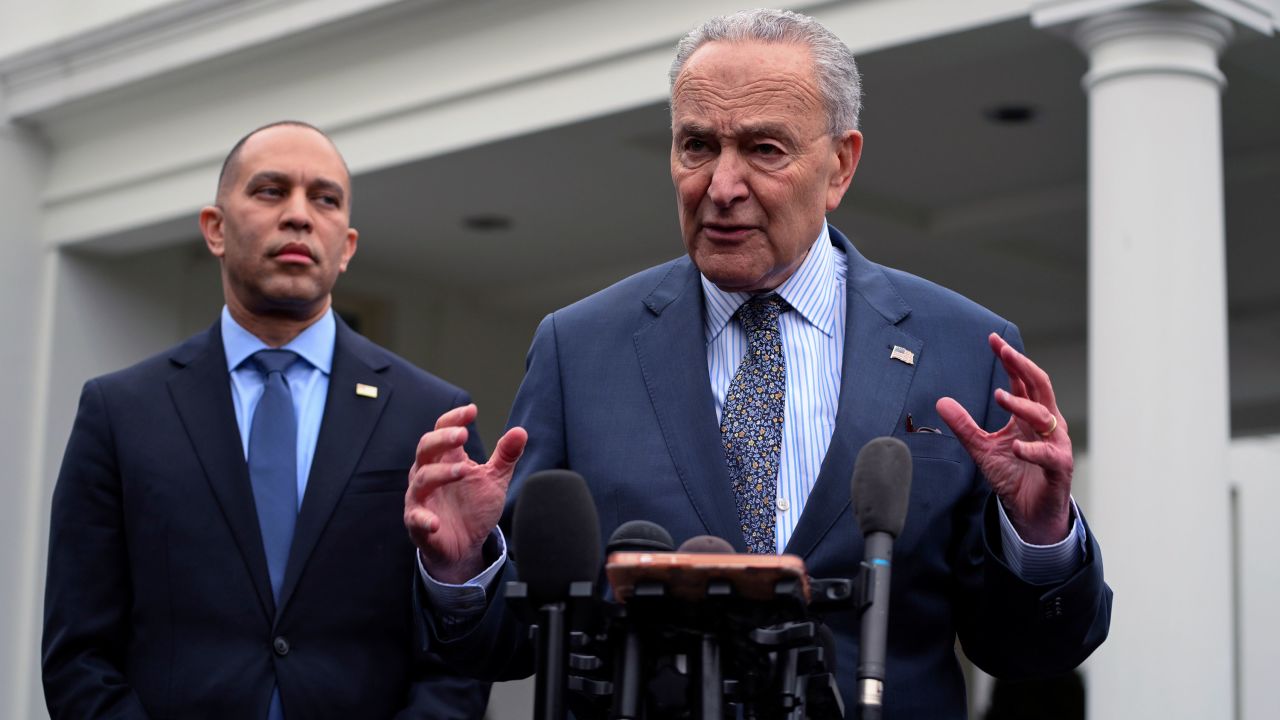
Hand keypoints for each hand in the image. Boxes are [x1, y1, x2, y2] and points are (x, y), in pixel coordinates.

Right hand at [405, 404, 526, 582]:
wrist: (465, 545)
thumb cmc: (474, 507)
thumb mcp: (494, 479)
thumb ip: (506, 456)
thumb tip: (521, 431)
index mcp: (446, 459)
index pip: (442, 430)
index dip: (453, 419)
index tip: (471, 410)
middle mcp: (428, 473)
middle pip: (425, 448)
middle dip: (442, 439)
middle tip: (462, 434)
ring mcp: (420, 498)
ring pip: (422, 479)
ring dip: (441, 473)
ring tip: (464, 471)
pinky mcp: (417, 523)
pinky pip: (415, 518)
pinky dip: (423, 519)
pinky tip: (435, 522)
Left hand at [936, 333, 1072, 544]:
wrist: (1029, 513)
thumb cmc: (1013, 476)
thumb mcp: (981, 448)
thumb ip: (964, 426)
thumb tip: (941, 402)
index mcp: (1029, 416)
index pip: (1022, 381)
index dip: (1010, 360)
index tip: (993, 341)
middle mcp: (1046, 425)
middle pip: (1040, 387)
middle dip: (1023, 366)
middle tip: (1005, 351)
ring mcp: (1055, 444)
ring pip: (1044, 416)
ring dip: (1022, 405)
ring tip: (999, 396)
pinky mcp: (1059, 467)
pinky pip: (1049, 454)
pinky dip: (1033, 449)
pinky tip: (1016, 446)